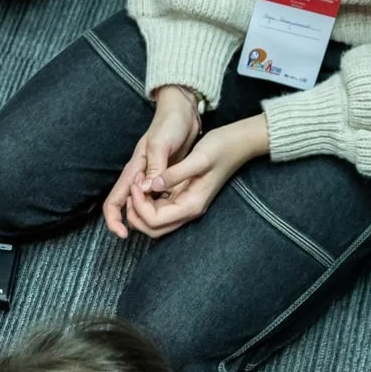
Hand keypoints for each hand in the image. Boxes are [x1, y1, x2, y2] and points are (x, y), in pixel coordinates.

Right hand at [103, 86, 201, 238]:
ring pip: (143, 206)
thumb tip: (145, 190)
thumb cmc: (169, 124)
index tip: (124, 234)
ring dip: (149, 217)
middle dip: (135, 223)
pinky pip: (158, 199)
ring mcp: (150, 178)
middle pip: (127, 208)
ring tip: (165, 220)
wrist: (182, 111)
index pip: (113, 202)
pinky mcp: (164, 176)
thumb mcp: (161, 145)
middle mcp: (138, 177)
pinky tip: (173, 211)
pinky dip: (162, 208)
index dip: (114, 221)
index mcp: (133, 171)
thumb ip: (154, 169)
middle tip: (153, 227)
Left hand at [126, 115, 269, 238]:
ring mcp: (186, 205)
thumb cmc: (221, 147)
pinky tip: (145, 184)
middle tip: (132, 189)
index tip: (138, 183)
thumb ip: (175, 174)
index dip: (140, 205)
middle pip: (153, 229)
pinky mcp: (184, 197)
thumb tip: (153, 185)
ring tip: (136, 186)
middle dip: (136, 214)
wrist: (238, 142)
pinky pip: (160, 209)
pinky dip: (148, 202)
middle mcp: (188, 210)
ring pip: (155, 222)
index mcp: (191, 205)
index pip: (155, 220)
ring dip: (140, 209)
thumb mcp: (198, 157)